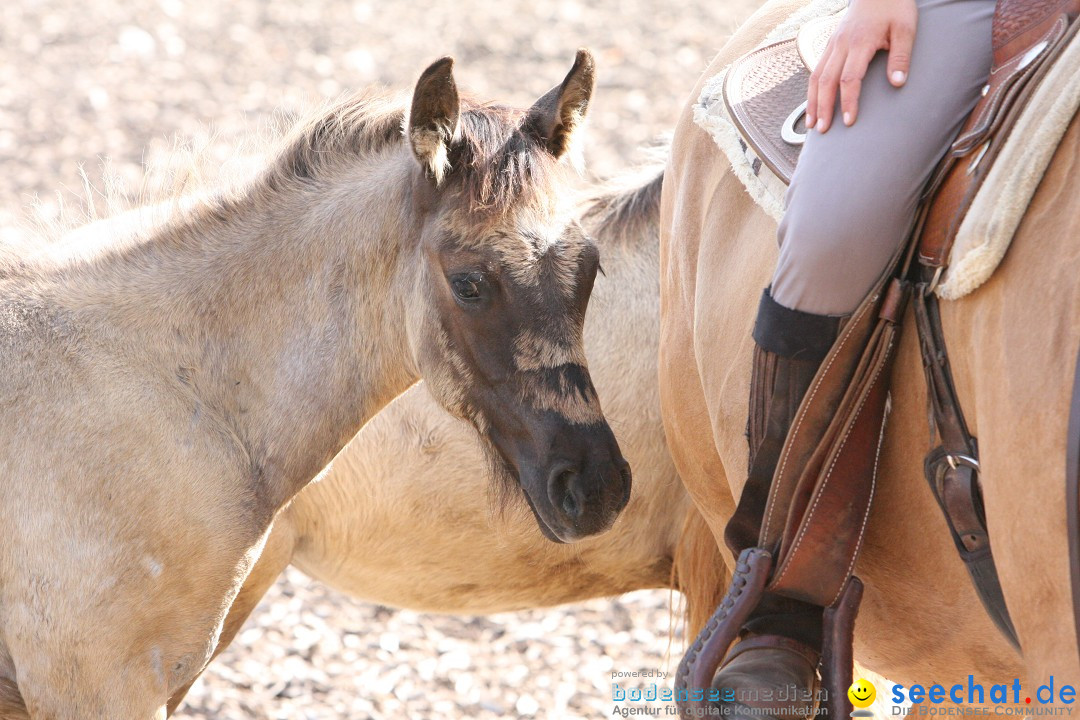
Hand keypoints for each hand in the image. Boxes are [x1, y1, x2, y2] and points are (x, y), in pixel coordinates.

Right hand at [806, 0, 917, 131]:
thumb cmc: (894, 7)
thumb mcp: (906, 29)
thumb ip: (901, 56)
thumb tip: (897, 83)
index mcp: (859, 42)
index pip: (849, 78)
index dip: (848, 101)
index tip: (849, 121)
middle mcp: (841, 44)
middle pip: (825, 81)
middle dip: (822, 107)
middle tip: (822, 131)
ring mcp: (832, 44)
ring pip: (816, 76)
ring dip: (812, 101)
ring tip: (812, 124)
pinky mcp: (830, 44)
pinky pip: (816, 69)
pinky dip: (813, 90)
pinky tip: (813, 104)